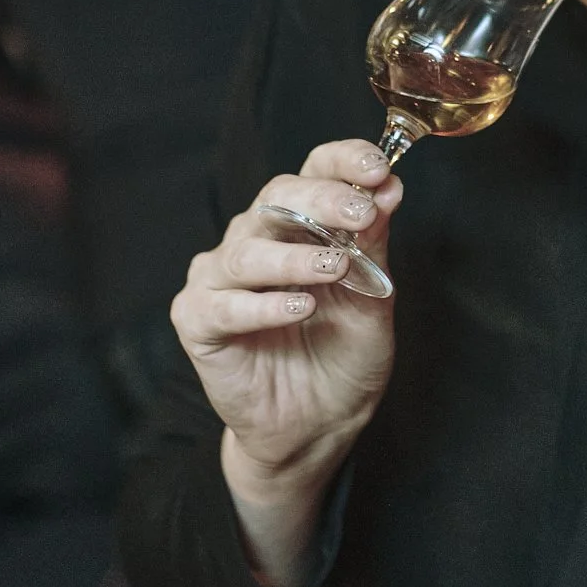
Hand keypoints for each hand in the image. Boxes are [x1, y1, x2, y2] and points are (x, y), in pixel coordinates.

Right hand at [171, 138, 400, 487]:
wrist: (320, 425)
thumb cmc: (344, 355)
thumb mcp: (373, 297)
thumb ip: (373, 244)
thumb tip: (389, 189)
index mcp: (300, 222)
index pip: (314, 170)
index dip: (343, 161)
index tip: (378, 168)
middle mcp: (255, 237)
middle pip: (277, 197)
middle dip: (322, 201)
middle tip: (360, 213)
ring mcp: (220, 277)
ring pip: (247, 251)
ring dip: (295, 257)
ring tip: (334, 268)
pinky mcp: (198, 320)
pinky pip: (223, 305)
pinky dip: (263, 306)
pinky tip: (299, 309)